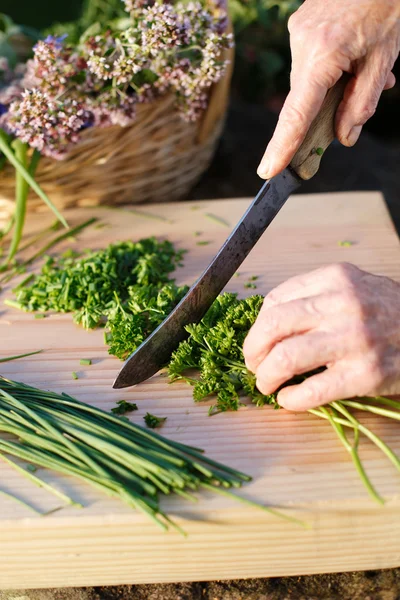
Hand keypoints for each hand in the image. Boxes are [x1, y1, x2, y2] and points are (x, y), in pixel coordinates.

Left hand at [243, 263, 399, 410]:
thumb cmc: (390, 311)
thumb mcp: (355, 286)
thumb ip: (316, 295)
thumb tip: (269, 320)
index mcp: (336, 278)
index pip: (276, 300)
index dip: (258, 326)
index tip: (258, 341)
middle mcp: (343, 304)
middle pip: (273, 326)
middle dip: (253, 350)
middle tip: (253, 364)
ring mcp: (354, 339)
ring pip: (285, 358)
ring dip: (266, 376)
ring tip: (267, 384)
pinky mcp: (365, 374)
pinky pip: (312, 391)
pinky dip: (291, 400)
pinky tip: (288, 400)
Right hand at [257, 0, 399, 178]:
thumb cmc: (386, 5)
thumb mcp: (383, 58)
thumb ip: (361, 102)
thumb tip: (345, 136)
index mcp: (323, 53)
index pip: (297, 113)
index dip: (282, 145)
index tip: (268, 171)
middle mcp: (302, 43)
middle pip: (305, 98)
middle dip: (327, 109)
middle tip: (354, 109)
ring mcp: (297, 32)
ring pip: (308, 79)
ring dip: (331, 86)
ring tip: (364, 70)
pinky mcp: (300, 25)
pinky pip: (310, 60)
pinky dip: (328, 69)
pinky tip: (352, 57)